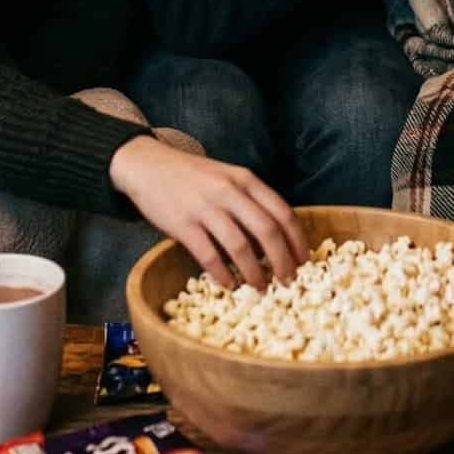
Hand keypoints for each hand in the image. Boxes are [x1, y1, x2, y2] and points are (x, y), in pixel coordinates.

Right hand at [109, 136, 309, 289]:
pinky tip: (228, 284)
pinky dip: (222, 273)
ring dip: (254, 272)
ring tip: (261, 287)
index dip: (297, 240)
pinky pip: (208, 255)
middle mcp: (229, 191)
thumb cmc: (193, 176)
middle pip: (267, 231)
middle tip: (288, 281)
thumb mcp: (228, 177)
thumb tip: (276, 237)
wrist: (148, 165)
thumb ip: (250, 199)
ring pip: (240, 246)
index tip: (305, 261)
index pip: (282, 212)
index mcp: (246, 179)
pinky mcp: (183, 224)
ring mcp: (206, 207)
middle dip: (283, 261)